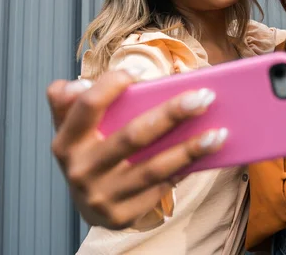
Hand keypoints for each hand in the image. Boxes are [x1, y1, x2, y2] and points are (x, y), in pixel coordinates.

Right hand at [47, 69, 225, 229]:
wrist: (87, 203)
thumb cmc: (88, 151)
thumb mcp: (71, 125)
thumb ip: (69, 100)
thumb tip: (77, 84)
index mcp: (66, 141)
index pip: (88, 105)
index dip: (112, 84)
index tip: (140, 70)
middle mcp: (81, 170)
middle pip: (132, 137)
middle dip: (171, 114)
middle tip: (204, 96)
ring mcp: (102, 196)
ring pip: (153, 168)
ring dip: (190, 149)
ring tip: (219, 132)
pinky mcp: (122, 215)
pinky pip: (160, 188)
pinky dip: (184, 169)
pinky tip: (206, 155)